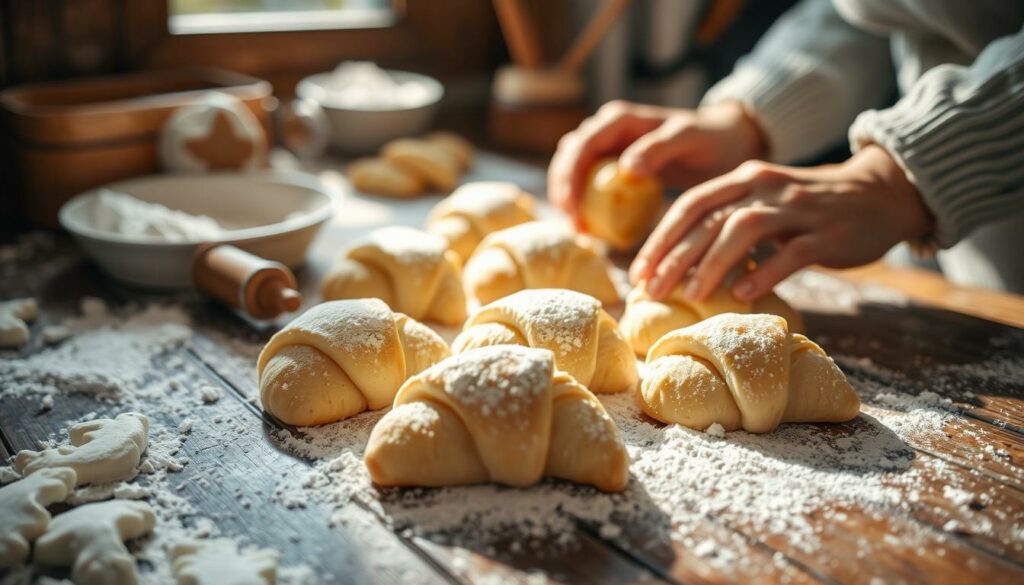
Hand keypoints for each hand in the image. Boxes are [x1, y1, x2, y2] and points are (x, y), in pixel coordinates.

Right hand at [547, 100, 764, 228]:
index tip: (571, 206)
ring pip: (573, 170)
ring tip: (579, 229)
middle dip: (563, 190)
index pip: (582, 144)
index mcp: (620, 119)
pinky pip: (590, 184)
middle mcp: (608, 130)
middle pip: (569, 157)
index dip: (570, 174)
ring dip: (569, 198)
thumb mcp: (689, 139)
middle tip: (574, 225)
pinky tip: (592, 228)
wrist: (725, 143)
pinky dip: (585, 204)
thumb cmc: (709, 139)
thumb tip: (626, 168)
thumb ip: (659, 148)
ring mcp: (609, 148)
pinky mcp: (615, 168)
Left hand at [630, 145, 934, 301]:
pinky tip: (741, 294)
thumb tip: (681, 262)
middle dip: (675, 256)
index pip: (691, 204)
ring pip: (744, 230)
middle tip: (652, 290)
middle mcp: (766, 187)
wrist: (880, 193)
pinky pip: (791, 253)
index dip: (661, 238)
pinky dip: (763, 272)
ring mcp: (798, 209)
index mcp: (745, 178)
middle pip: (710, 218)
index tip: (638, 272)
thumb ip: (728, 220)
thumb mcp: (764, 202)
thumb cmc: (810, 207)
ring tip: (690, 295)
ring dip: (712, 263)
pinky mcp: (827, 233)